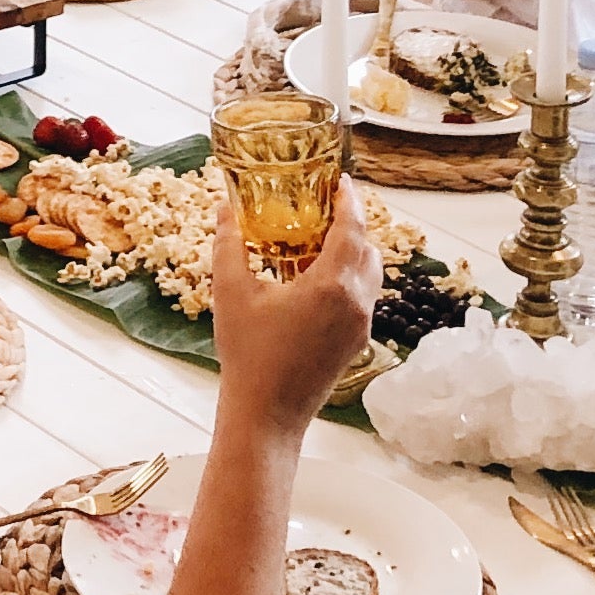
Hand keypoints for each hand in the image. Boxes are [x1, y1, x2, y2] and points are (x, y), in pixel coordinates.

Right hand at [212, 187, 383, 440]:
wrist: (266, 415)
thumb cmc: (248, 354)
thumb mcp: (231, 292)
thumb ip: (229, 244)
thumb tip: (224, 209)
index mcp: (332, 285)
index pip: (353, 229)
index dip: (349, 200)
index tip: (341, 179)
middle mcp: (356, 303)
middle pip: (369, 250)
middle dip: (353, 223)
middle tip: (327, 204)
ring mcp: (360, 326)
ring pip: (370, 275)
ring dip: (354, 251)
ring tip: (322, 237)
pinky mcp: (355, 342)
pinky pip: (362, 297)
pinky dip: (349, 276)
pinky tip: (317, 276)